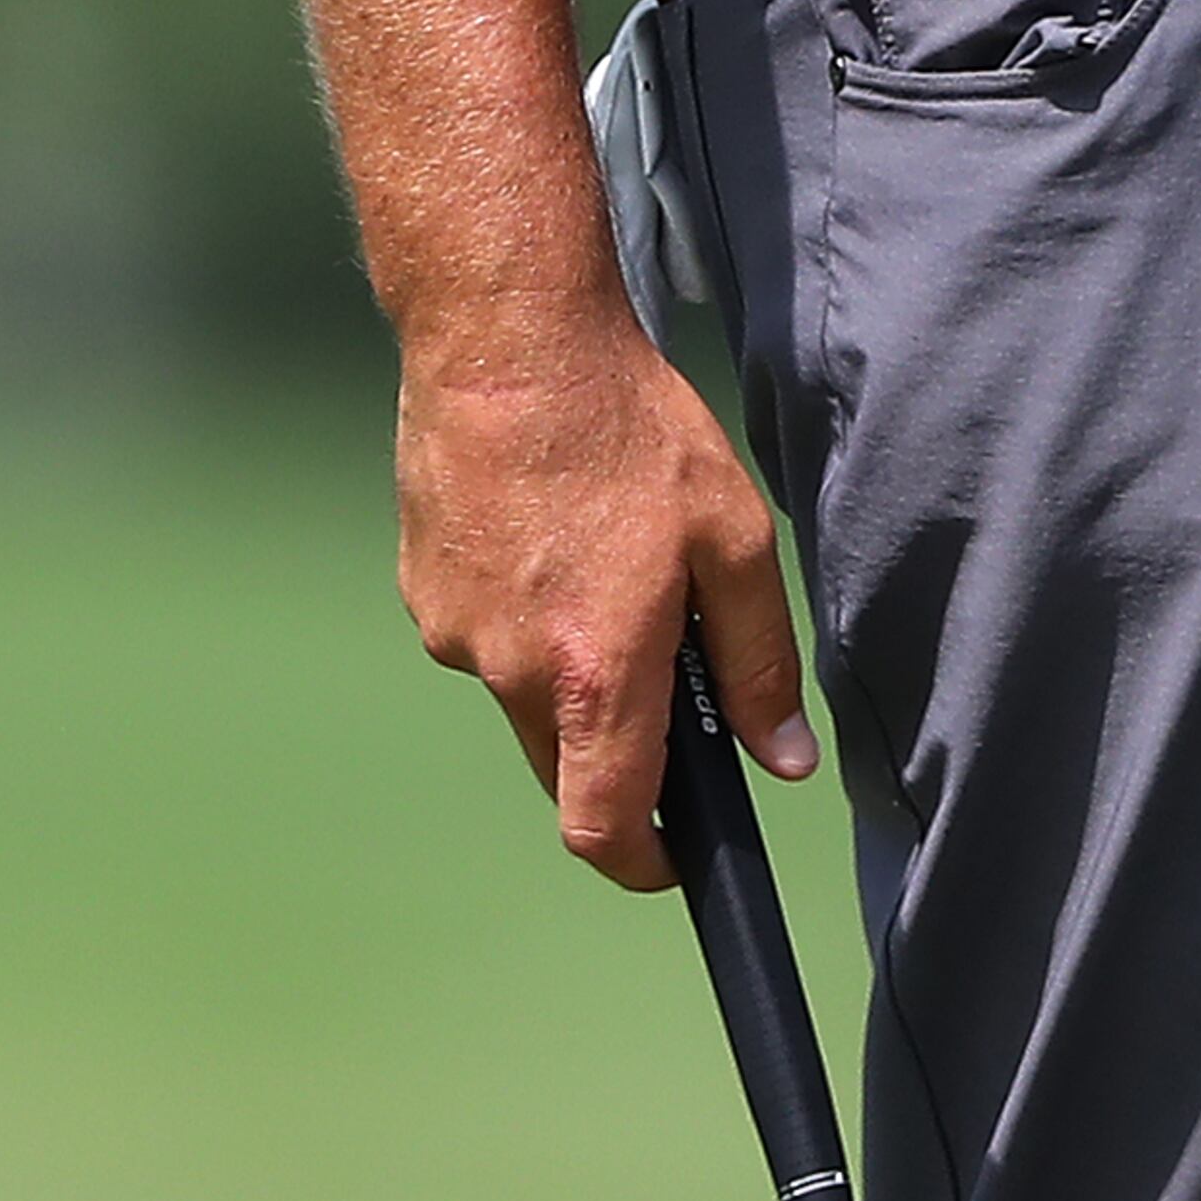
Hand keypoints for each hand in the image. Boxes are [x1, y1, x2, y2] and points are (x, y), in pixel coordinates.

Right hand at [394, 312, 813, 885]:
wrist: (505, 340)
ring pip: (521, 693)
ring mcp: (451, 633)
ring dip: (565, 662)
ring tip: (598, 554)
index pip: (605, 828)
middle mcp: (509, 671)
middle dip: (615, 745)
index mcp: (594, 672)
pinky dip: (520, 611)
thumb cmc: (628, 425)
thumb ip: (758, 658)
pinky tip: (547, 528)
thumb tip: (781, 759)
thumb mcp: (730, 533)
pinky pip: (480, 634)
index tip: (677, 851)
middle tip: (659, 656)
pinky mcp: (418, 589)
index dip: (646, 860)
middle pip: (565, 765)